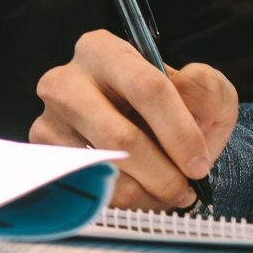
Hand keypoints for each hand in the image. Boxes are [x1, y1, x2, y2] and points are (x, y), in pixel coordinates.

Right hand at [30, 30, 237, 209]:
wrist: (139, 129)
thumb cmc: (167, 108)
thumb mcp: (201, 90)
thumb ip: (208, 89)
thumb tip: (189, 105)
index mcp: (103, 50)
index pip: (146, 88)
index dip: (179, 132)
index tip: (198, 164)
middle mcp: (65, 80)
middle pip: (120, 138)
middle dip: (162, 174)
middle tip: (184, 189)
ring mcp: (49, 119)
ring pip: (102, 170)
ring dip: (144, 193)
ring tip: (164, 192)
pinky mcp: (44, 155)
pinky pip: (87, 189)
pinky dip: (123, 202)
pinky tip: (139, 193)